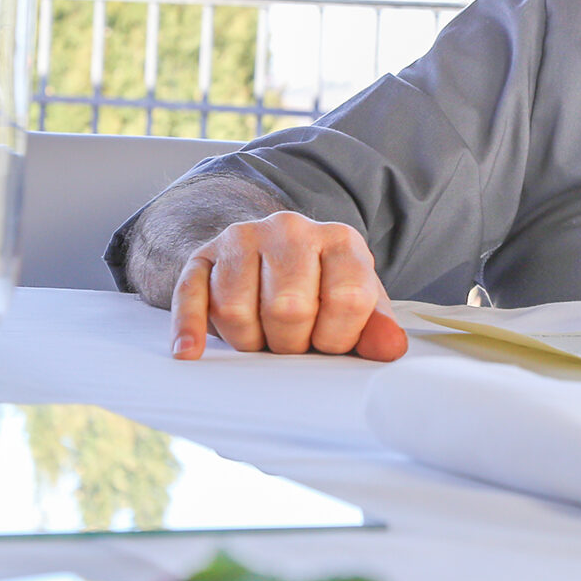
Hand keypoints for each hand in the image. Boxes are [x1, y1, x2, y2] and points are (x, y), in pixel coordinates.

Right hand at [169, 210, 408, 361]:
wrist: (272, 257)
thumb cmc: (322, 291)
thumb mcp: (359, 306)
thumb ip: (376, 328)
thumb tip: (389, 348)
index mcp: (341, 241)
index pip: (348, 300)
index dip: (338, 338)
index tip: (329, 342)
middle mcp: (292, 229)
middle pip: (288, 308)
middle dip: (290, 344)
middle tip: (292, 343)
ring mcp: (244, 237)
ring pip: (236, 307)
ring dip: (247, 340)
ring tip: (262, 335)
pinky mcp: (205, 254)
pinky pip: (190, 295)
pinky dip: (190, 328)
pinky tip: (190, 352)